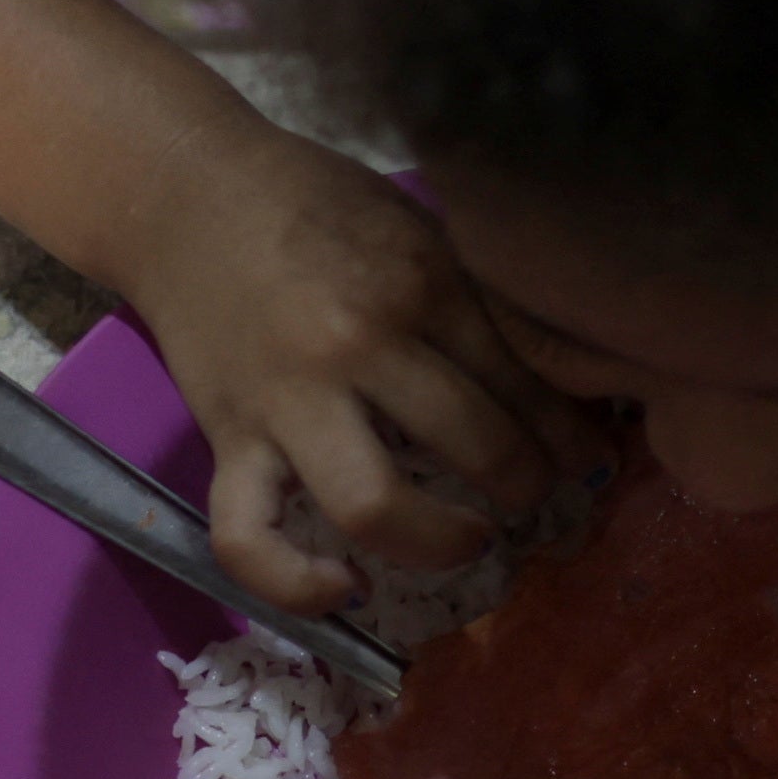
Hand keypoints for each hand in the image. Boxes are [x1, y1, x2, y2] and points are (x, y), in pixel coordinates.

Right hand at [123, 145, 606, 613]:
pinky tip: (347, 587)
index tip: (589, 459)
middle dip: (527, 484)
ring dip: (441, 541)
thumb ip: (478, 297)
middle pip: (475, 445)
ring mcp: (286, 400)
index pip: (521, 380)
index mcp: (418, 283)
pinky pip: (249, 536)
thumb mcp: (416, 225)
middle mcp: (355, 346)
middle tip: (535, 492)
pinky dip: (295, 583)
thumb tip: (566, 369)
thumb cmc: (316, 202)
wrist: (188, 191)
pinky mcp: (227, 438)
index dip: (570, 433)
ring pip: (373, 505)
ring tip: (472, 539)